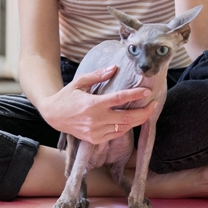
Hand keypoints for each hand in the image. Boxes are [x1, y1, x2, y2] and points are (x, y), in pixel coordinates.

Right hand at [39, 66, 154, 143]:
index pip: (120, 99)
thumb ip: (98, 75)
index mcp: (93, 104)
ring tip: (146, 112)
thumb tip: (114, 68)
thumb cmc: (67, 96)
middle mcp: (96, 119)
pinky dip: (125, 128)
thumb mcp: (80, 82)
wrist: (53, 115)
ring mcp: (96, 132)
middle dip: (144, 112)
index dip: (136, 95)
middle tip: (154, 104)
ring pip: (124, 128)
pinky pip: (116, 134)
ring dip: (137, 121)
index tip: (147, 91)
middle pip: (127, 118)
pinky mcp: (95, 139)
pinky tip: (130, 120)